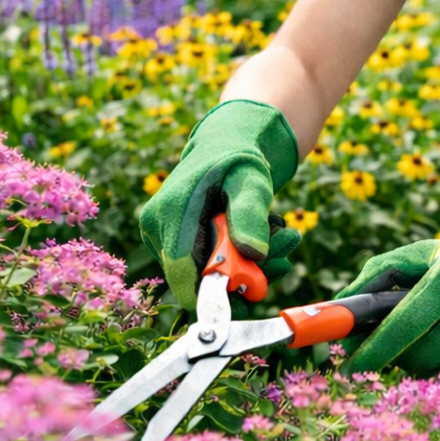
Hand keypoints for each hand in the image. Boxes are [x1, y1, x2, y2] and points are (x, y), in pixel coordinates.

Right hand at [138, 99, 299, 308]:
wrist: (224, 145)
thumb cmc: (238, 160)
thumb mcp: (252, 181)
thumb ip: (250, 214)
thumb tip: (253, 254)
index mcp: (169, 214)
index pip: (183, 277)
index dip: (216, 295)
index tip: (253, 294)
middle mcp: (156, 229)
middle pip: (198, 280)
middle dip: (244, 277)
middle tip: (283, 259)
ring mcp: (160, 237)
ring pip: (204, 275)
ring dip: (246, 268)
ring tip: (280, 240)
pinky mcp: (170, 243)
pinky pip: (204, 266)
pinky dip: (235, 261)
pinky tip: (259, 241)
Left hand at [339, 208, 439, 376]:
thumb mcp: (428, 252)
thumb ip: (383, 271)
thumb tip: (343, 300)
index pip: (402, 326)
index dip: (373, 351)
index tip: (349, 367)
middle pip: (416, 355)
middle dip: (393, 359)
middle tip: (377, 354)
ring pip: (435, 365)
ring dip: (418, 359)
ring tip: (419, 336)